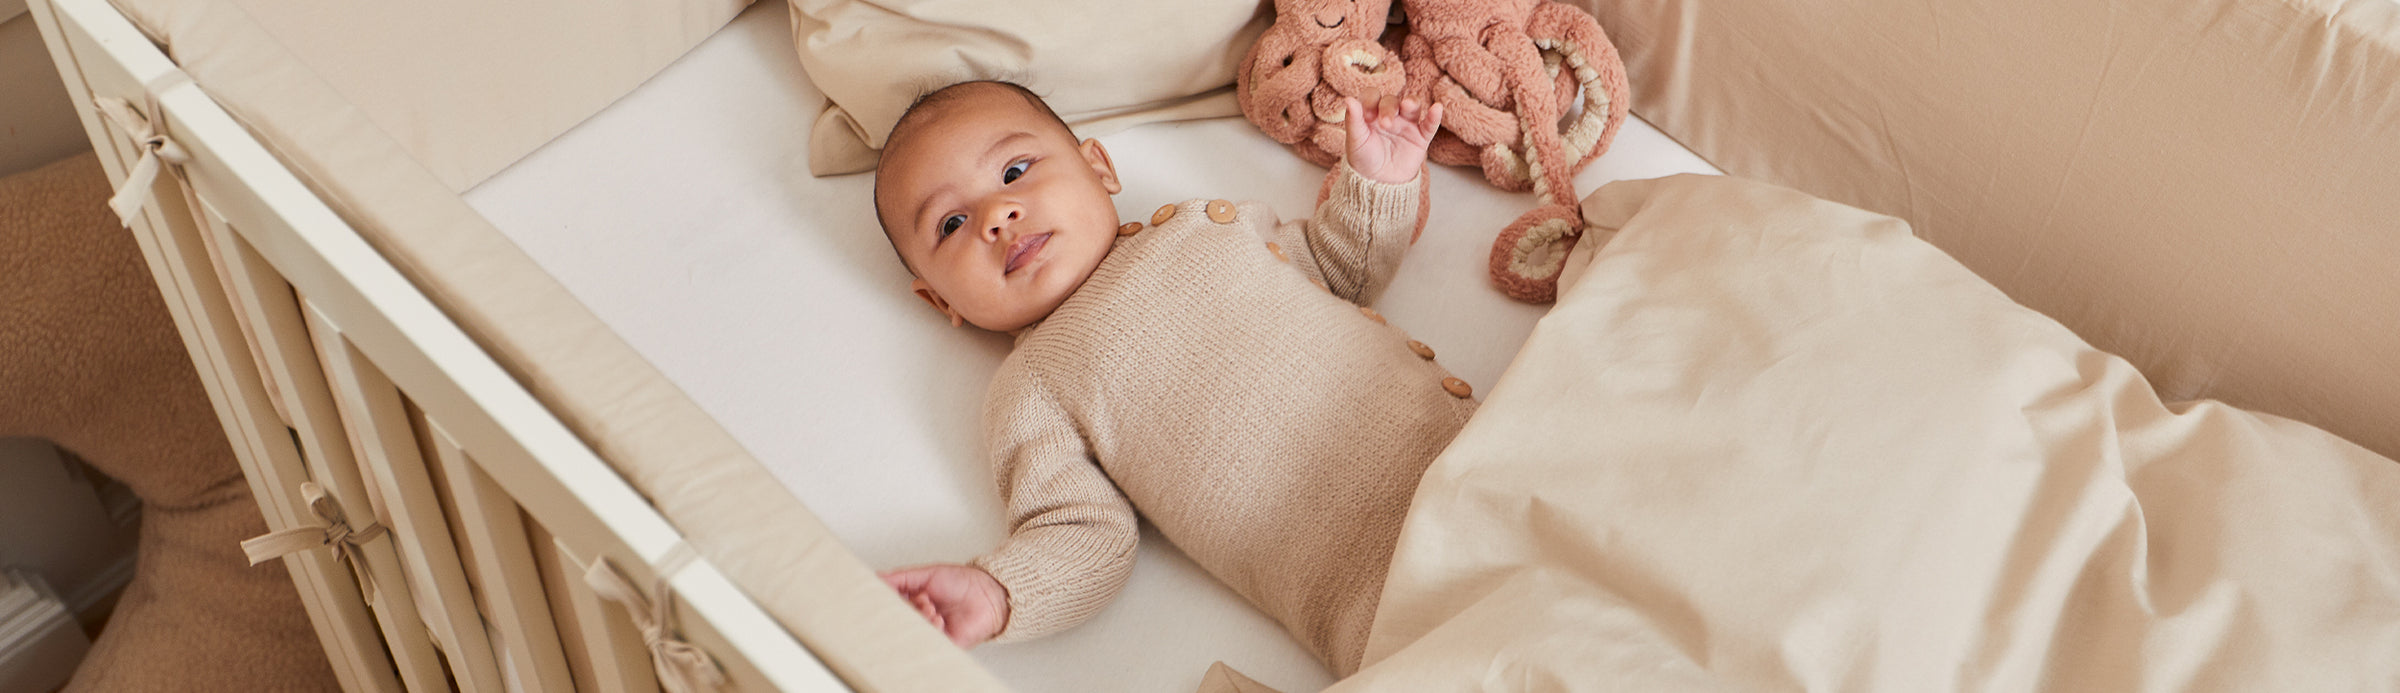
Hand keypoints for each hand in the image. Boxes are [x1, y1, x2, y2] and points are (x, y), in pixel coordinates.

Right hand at [880, 564, 1008, 647]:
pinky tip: (939, 619)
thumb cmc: (963, 582)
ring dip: (919, 617)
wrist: (989, 594)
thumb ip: (901, 577)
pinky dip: (930, 629)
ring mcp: (930, 631)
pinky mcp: (942, 644)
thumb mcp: (928, 573)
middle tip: (919, 599)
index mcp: (914, 601)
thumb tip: (877, 577)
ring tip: (931, 606)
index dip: (889, 599)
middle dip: (907, 608)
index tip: (888, 593)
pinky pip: (927, 642)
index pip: (892, 604)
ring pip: (911, 631)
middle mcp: (920, 617)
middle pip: (900, 618)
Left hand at [1344, 95, 1442, 183]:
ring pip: (1412, 106)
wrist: (1378, 183)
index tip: (1367, 116)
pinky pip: (1429, 124)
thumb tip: (1348, 99)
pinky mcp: (1420, 137)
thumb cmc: (1364, 160)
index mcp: (1371, 113)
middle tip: (1385, 124)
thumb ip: (1353, 120)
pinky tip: (1437, 108)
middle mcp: (1390, 115)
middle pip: (1392, 101)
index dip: (1371, 101)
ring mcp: (1406, 125)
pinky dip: (1434, 116)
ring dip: (1411, 103)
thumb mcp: (1355, 140)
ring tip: (1407, 105)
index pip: (1373, 96)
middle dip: (1388, 108)